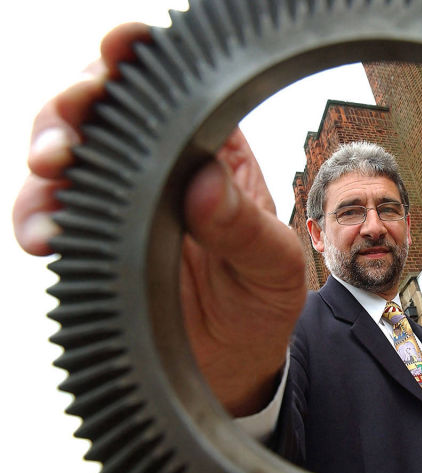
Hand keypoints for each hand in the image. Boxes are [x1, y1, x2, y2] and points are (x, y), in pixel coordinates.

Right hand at [14, 23, 305, 416]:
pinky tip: (48, 233)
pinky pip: (53, 212)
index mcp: (214, 151)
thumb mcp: (272, 265)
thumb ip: (242, 227)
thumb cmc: (261, 302)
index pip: (173, 87)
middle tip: (71, 132)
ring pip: (67, 153)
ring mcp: (124, 200)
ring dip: (47, 155)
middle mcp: (163, 166)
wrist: (234, 363)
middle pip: (104, 108)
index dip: (139, 58)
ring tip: (52, 175)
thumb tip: (202, 184)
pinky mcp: (96, 238)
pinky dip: (38, 214)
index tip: (119, 48)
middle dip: (76, 104)